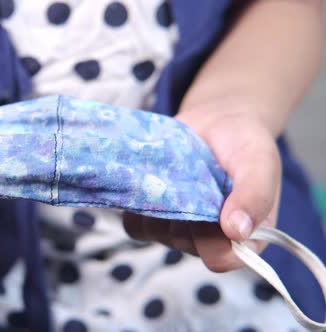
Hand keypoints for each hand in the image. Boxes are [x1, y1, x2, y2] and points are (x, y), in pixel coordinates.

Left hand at [123, 102, 280, 271]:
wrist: (216, 124)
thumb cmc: (244, 145)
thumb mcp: (259, 162)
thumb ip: (255, 195)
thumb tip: (237, 232)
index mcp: (243, 239)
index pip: (221, 259)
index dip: (211, 240)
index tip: (212, 208)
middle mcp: (207, 241)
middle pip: (182, 243)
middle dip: (184, 212)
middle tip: (195, 177)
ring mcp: (175, 230)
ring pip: (156, 231)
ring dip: (160, 202)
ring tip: (176, 171)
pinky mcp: (149, 217)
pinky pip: (134, 222)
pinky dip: (139, 200)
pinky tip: (154, 175)